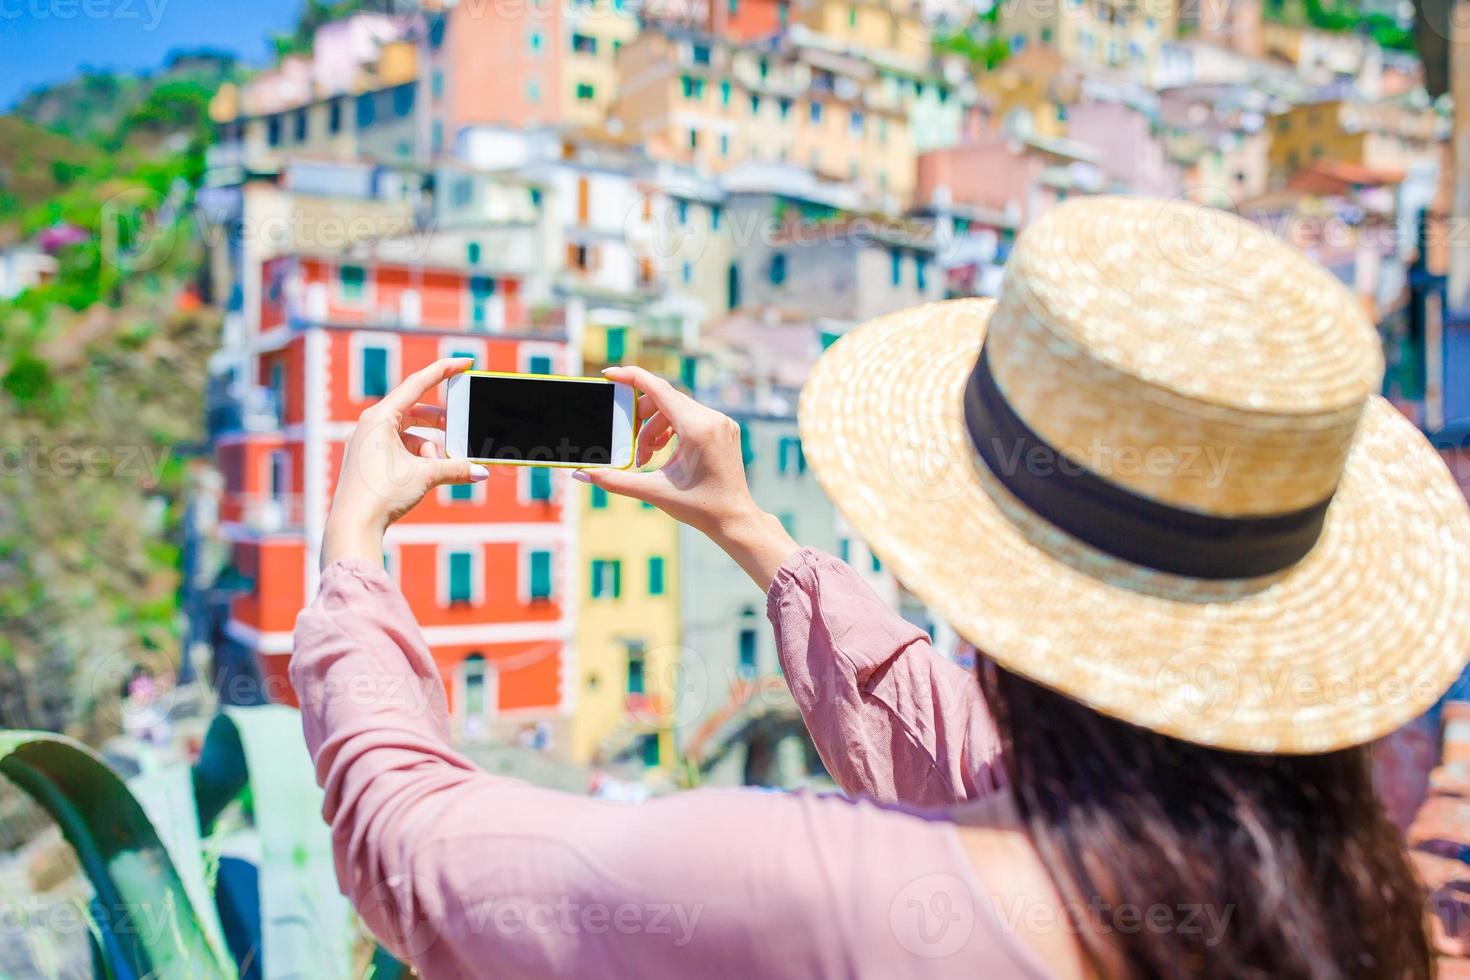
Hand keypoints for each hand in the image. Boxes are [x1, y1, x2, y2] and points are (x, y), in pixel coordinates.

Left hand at [322, 358, 486, 567]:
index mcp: (379, 417)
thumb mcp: (425, 476)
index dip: (443, 370)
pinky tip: (427, 475)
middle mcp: (370, 425)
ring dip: (430, 447)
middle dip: (440, 423)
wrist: (352, 526)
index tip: (464, 362)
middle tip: (460, 428)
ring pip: (409, 434)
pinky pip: (399, 449)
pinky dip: (417, 458)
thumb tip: (481, 471)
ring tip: (441, 465)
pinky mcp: (367, 460)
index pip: (417, 383)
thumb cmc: (381, 494)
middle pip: (415, 411)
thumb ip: (456, 468)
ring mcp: (367, 443)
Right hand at [576, 366, 797, 589]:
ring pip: (677, 407)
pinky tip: (666, 450)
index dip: (631, 377)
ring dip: (655, 426)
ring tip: (648, 456)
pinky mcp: (725, 427)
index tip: (609, 374)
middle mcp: (713, 418)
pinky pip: (692, 414)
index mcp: (697, 429)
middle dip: (641, 420)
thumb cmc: (699, 508)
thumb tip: (580, 474)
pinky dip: (673, 427)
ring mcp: (722, 421)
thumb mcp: (653, 492)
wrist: (735, 519)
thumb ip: (614, 481)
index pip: (658, 389)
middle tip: (634, 448)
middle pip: (665, 399)